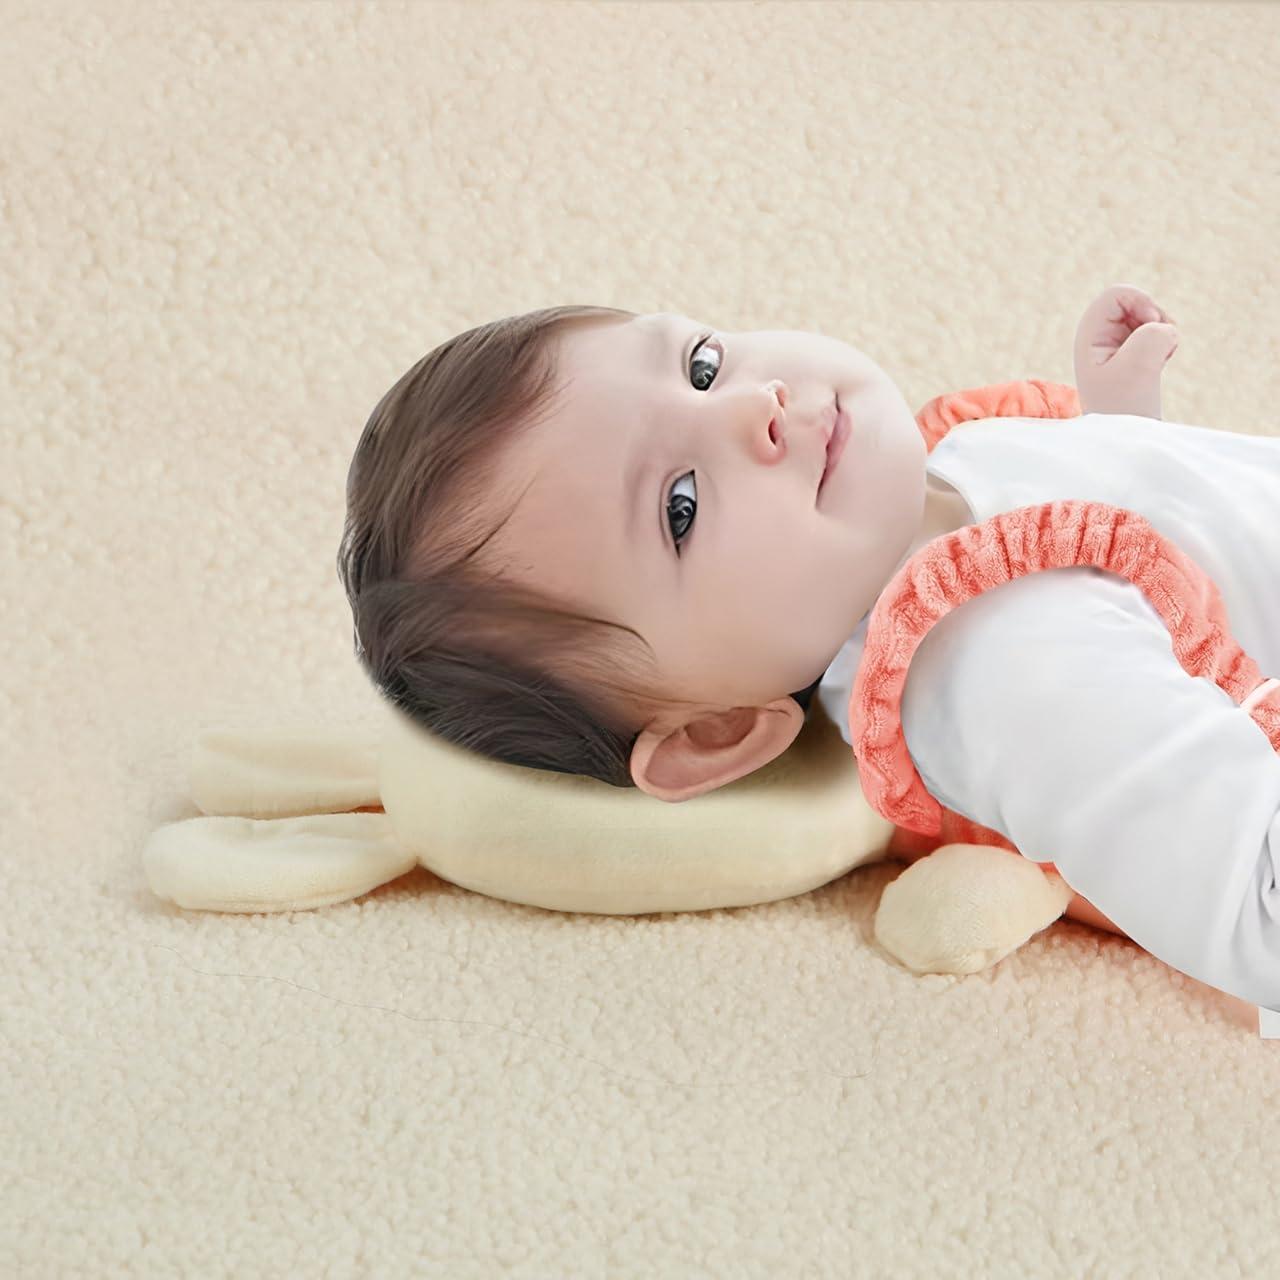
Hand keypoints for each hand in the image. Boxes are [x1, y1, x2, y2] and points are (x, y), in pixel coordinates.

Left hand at [1073, 283, 1178, 419]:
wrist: (1126, 440)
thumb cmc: (1122, 409)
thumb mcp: (1136, 370)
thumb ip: (1150, 337)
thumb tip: (1164, 327)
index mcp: (1089, 336)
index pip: (1116, 294)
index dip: (1140, 300)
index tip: (1151, 323)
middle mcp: (1099, 337)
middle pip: (1136, 301)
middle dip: (1156, 317)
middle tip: (1160, 345)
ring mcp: (1117, 346)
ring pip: (1150, 316)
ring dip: (1163, 331)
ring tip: (1158, 359)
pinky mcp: (1134, 355)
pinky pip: (1158, 333)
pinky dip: (1166, 342)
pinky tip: (1159, 363)